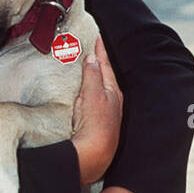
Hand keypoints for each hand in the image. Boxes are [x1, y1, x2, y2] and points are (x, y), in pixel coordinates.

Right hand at [71, 35, 122, 184]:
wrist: (94, 154)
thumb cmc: (97, 125)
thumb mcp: (94, 95)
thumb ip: (92, 76)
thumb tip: (91, 59)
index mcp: (113, 92)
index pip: (105, 66)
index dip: (101, 51)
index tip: (98, 38)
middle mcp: (110, 101)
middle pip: (103, 75)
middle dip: (98, 62)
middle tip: (92, 49)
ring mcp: (102, 111)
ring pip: (97, 87)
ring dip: (91, 76)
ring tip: (85, 65)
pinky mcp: (94, 121)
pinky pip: (89, 98)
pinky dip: (85, 90)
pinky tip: (80, 92)